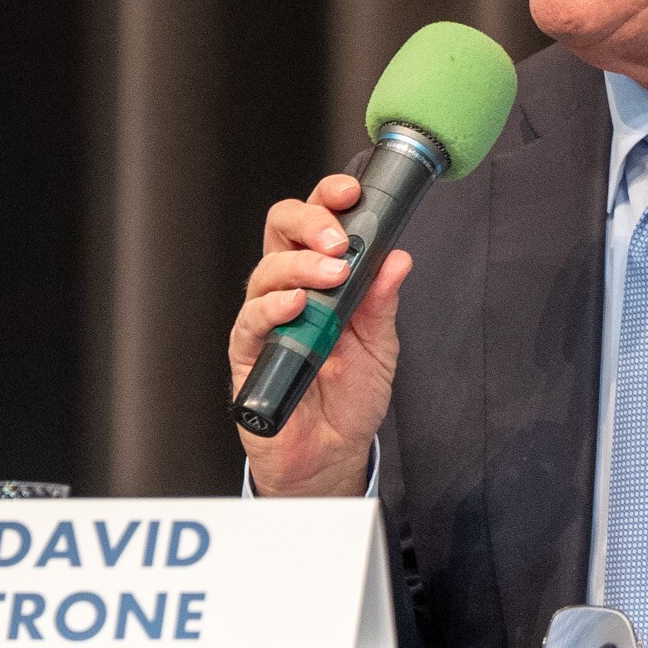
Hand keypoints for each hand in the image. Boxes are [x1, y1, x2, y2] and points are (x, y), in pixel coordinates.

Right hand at [228, 173, 412, 496]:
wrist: (331, 455)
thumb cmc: (349, 398)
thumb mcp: (380, 346)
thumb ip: (382, 302)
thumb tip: (398, 257)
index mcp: (320, 279)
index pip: (315, 223)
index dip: (328, 199)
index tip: (351, 192)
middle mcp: (289, 291)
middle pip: (279, 231)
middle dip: (309, 222)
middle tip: (339, 238)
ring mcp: (266, 320)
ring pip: (266, 271)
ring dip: (300, 266)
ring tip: (331, 274)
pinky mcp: (248, 353)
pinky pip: (251, 321)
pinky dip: (273, 307)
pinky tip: (297, 306)